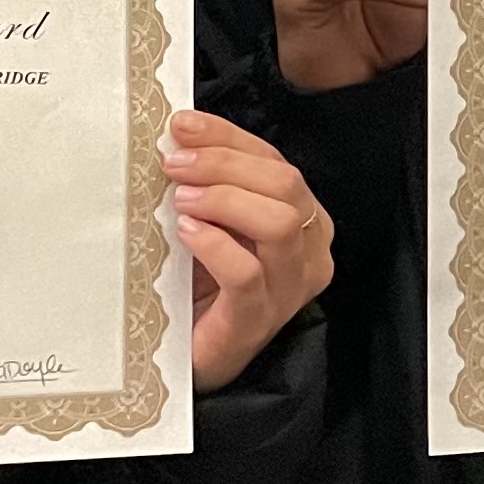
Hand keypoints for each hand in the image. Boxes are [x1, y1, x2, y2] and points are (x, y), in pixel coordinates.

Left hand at [167, 111, 334, 390]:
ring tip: (181, 199)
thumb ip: (210, 187)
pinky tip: (186, 233)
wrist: (193, 357)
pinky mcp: (259, 319)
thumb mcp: (213, 225)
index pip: (275, 162)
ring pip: (278, 223)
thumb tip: (179, 138)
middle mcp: (309, 250)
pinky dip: (215, 245)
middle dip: (225, 164)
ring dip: (225, 199)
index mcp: (303, 219)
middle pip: (285, 185)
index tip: (182, 125)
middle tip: (174, 163)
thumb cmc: (202, 286)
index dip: (229, 138)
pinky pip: (248, 273)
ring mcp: (289, 287)